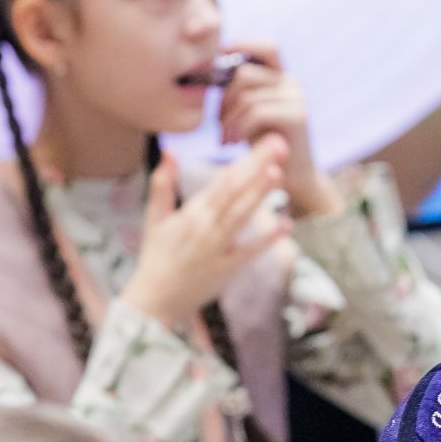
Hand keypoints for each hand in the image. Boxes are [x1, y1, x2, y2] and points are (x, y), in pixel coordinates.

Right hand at [120, 141, 288, 327]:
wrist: (155, 298)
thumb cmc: (156, 256)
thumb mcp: (155, 217)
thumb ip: (163, 183)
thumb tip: (170, 150)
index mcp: (191, 212)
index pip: (223, 180)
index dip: (245, 160)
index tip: (265, 143)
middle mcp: (205, 226)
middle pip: (235, 191)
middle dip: (257, 167)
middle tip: (279, 145)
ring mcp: (216, 247)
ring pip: (241, 215)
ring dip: (260, 194)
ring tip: (278, 173)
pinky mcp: (226, 270)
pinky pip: (249, 252)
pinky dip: (267, 239)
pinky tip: (285, 225)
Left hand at [217, 42, 340, 218]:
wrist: (294, 177)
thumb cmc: (265, 144)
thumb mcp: (250, 112)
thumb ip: (240, 91)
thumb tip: (214, 70)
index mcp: (282, 77)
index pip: (267, 46)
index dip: (242, 46)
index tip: (218, 61)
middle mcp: (292, 82)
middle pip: (245, 72)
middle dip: (223, 98)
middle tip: (218, 124)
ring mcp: (296, 98)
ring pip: (247, 95)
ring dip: (228, 119)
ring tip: (225, 139)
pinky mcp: (297, 116)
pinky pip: (257, 112)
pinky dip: (239, 128)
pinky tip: (234, 143)